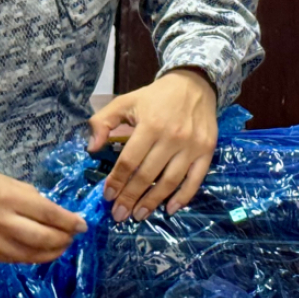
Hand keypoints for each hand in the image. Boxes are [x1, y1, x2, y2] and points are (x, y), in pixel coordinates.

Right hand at [0, 168, 87, 262]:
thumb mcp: (14, 184)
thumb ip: (37, 201)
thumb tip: (63, 218)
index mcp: (10, 197)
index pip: (48, 214)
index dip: (69, 221)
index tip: (83, 225)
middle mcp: (1, 220)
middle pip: (43, 238)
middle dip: (64, 239)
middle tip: (73, 236)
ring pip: (33, 254)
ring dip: (53, 251)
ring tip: (62, 245)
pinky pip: (19, 259)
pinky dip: (36, 256)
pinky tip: (43, 250)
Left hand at [87, 68, 218, 222]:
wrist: (194, 84)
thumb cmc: (156, 96)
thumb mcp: (125, 102)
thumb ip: (102, 122)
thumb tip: (91, 148)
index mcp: (150, 124)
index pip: (130, 161)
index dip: (117, 181)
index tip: (107, 196)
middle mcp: (172, 137)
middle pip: (147, 175)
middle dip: (130, 198)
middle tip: (119, 215)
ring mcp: (192, 146)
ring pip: (170, 182)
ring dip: (152, 202)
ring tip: (138, 215)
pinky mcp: (207, 151)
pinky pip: (195, 180)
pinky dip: (183, 197)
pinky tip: (169, 209)